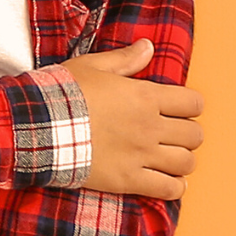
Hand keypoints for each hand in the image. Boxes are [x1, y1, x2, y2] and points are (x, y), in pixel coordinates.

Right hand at [62, 40, 203, 200]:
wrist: (41, 125)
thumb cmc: (64, 92)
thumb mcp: (93, 66)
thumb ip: (126, 59)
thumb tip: (148, 46)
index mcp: (145, 96)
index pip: (192, 103)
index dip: (191, 104)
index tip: (181, 107)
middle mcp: (150, 127)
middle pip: (194, 135)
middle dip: (189, 133)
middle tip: (175, 133)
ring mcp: (141, 156)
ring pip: (186, 163)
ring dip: (183, 159)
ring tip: (171, 157)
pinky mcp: (129, 180)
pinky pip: (168, 189)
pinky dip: (175, 187)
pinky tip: (169, 181)